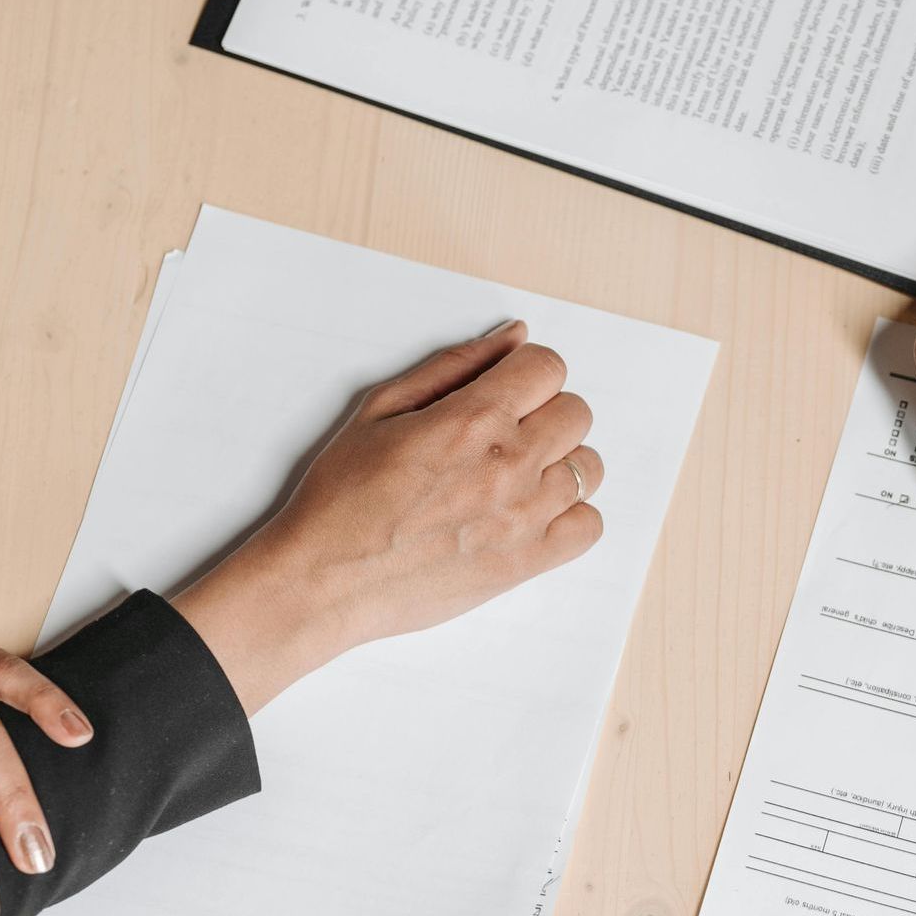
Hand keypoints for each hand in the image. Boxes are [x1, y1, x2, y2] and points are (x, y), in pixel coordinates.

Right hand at [172, 320, 604, 713]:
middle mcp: (510, 464)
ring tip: (512, 478)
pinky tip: (530, 514)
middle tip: (503, 435)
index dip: (528, 372)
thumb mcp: (382, 408)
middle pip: (576, 413)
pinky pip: (590, 525)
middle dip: (544, 413)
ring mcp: (525, 516)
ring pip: (588, 467)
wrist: (325, 579)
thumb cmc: (342, 496)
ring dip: (557, 464)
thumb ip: (454, 365)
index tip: (507, 390)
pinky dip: (569, 516)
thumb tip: (513, 336)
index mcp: (474, 419)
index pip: (549, 367)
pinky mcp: (527, 562)